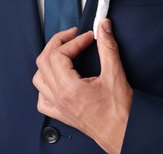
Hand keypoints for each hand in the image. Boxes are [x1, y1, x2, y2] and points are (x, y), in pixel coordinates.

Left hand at [33, 19, 132, 153]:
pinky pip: (42, 98)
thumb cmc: (120, 112)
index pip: (59, 54)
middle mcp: (59, 98)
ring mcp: (58, 107)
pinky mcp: (61, 114)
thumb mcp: (115, 74)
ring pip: (39, 78)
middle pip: (44, 61)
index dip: (74, 40)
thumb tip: (103, 27)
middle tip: (73, 36)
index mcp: (69, 88)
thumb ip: (108, 47)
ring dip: (48, 61)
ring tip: (63, 52)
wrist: (123, 134)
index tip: (88, 36)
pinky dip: (45, 84)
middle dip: (58, 43)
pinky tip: (56, 78)